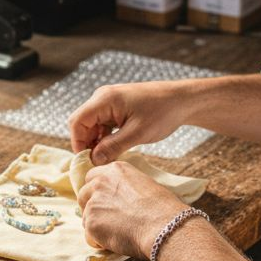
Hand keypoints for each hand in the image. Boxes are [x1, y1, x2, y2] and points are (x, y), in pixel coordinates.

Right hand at [67, 80, 189, 164]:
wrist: (182, 101)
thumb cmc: (162, 113)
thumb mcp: (137, 134)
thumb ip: (112, 147)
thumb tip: (93, 160)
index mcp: (104, 99)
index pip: (77, 121)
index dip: (78, 143)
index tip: (87, 161)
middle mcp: (102, 98)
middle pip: (82, 123)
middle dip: (86, 143)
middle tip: (96, 162)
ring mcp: (109, 102)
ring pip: (92, 125)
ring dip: (96, 142)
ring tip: (107, 157)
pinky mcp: (116, 108)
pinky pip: (102, 124)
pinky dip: (104, 137)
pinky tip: (114, 149)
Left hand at [77, 161, 188, 257]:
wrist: (163, 225)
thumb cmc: (163, 208)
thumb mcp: (145, 185)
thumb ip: (126, 188)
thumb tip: (123, 199)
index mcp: (115, 170)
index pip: (93, 177)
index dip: (97, 191)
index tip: (105, 201)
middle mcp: (100, 182)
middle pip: (84, 195)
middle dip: (92, 208)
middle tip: (108, 220)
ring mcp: (93, 203)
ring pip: (86, 218)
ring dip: (97, 227)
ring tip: (118, 234)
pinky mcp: (91, 223)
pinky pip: (90, 236)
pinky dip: (99, 242)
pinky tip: (116, 242)